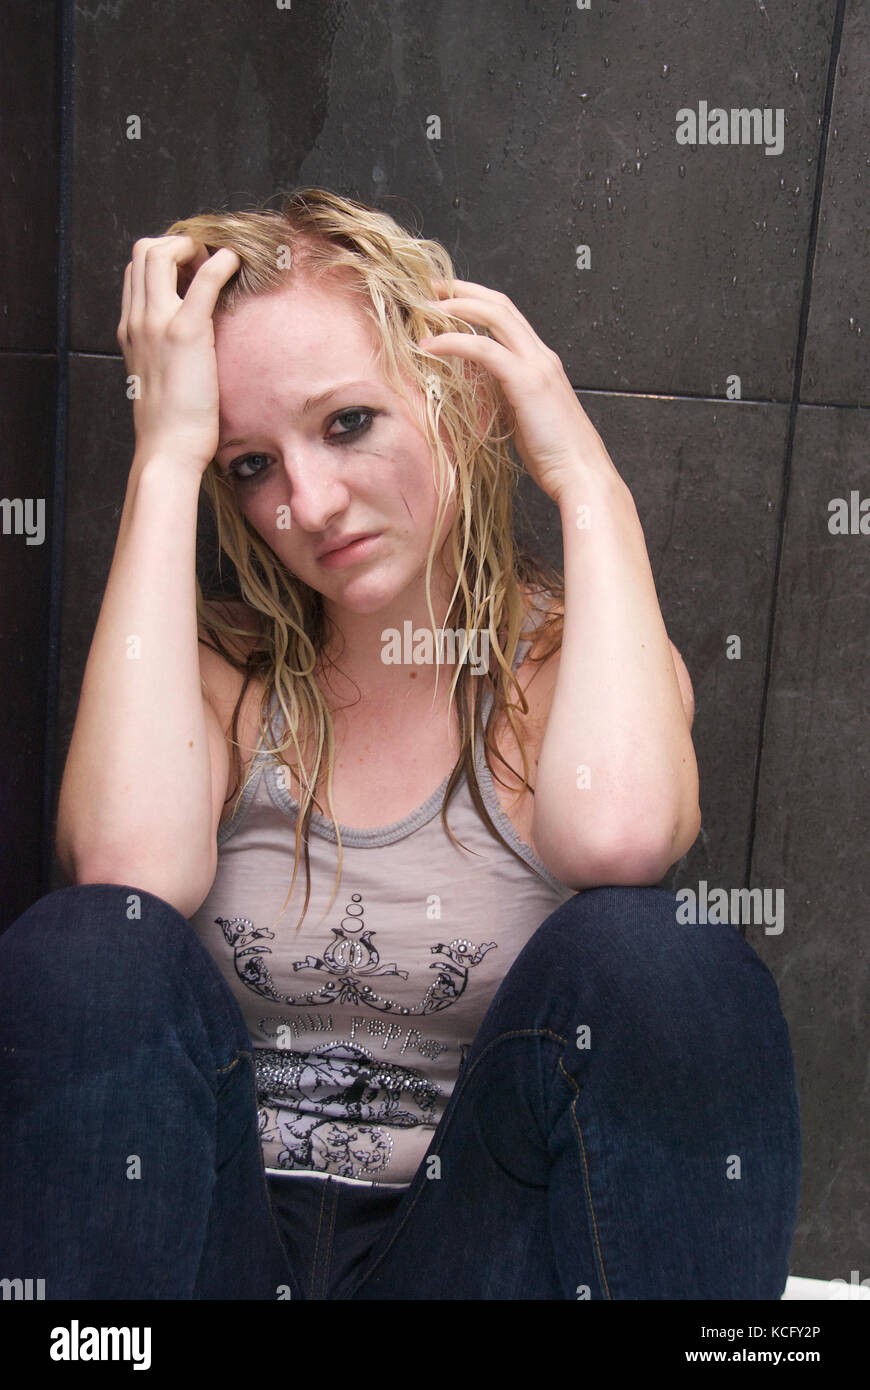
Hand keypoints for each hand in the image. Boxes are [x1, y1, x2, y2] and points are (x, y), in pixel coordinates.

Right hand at [116, 235, 240, 473]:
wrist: (167, 448)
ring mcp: (157, 323)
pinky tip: (234, 263)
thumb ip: (163, 354)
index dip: (163, 261)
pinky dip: (220, 262)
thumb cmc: (170, 424)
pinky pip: (203, 280)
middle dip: (175, 244)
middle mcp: (138, 320)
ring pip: (160, 253)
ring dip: (192, 246)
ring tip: (217, 262)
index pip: (135, 272)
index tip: (190, 273)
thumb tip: (186, 347)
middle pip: (143, 251)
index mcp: (130, 330)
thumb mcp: (158, 379)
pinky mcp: (186, 333)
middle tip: (203, 261)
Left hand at [419, 278, 618, 503]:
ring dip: (455, 307)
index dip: (475, 301)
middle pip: (499, 305)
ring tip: (423, 306)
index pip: (506, 316)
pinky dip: (453, 342)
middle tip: (429, 287)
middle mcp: (540, 356)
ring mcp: (536, 365)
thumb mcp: (523, 418)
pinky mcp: (526, 382)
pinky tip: (429, 345)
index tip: (445, 298)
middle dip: (462, 291)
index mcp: (540, 362)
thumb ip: (505, 397)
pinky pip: (484, 349)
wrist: (580, 473)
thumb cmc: (554, 455)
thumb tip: (479, 392)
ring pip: (494, 316)